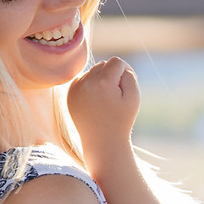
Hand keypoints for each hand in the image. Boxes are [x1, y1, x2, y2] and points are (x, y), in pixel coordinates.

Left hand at [67, 57, 139, 172]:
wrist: (102, 142)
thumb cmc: (121, 120)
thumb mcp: (134, 96)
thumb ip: (129, 74)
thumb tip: (117, 64)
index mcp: (103, 82)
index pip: (116, 62)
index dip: (125, 72)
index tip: (125, 88)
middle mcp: (86, 82)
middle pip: (103, 64)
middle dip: (112, 76)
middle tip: (115, 97)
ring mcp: (75, 88)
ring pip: (93, 71)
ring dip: (101, 80)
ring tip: (105, 100)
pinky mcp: (70, 93)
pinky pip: (83, 79)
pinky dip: (90, 86)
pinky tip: (95, 101)